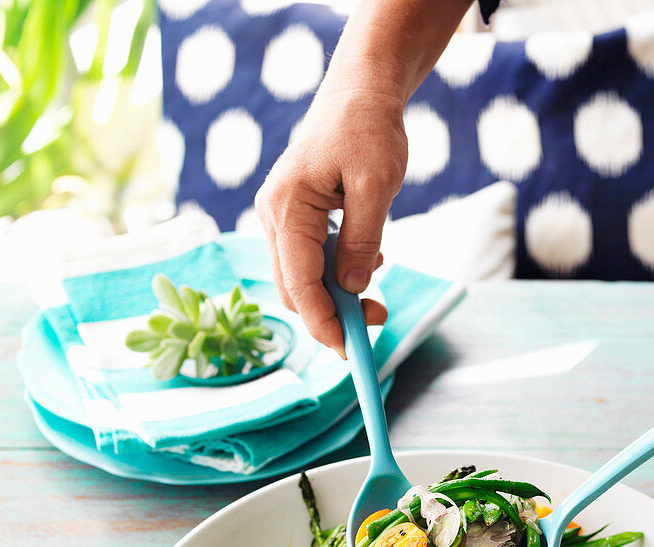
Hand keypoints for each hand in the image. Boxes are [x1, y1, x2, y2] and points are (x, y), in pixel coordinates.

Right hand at [255, 83, 407, 353]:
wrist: (362, 90)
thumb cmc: (368, 128)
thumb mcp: (375, 186)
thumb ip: (362, 241)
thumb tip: (353, 289)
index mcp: (287, 207)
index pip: (299, 282)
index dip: (322, 321)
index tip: (347, 348)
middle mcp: (275, 216)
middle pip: (295, 288)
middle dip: (332, 314)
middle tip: (376, 322)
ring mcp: (282, 218)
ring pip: (303, 279)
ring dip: (338, 296)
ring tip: (378, 294)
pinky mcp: (297, 219)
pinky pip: (312, 261)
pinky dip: (338, 275)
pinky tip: (369, 262)